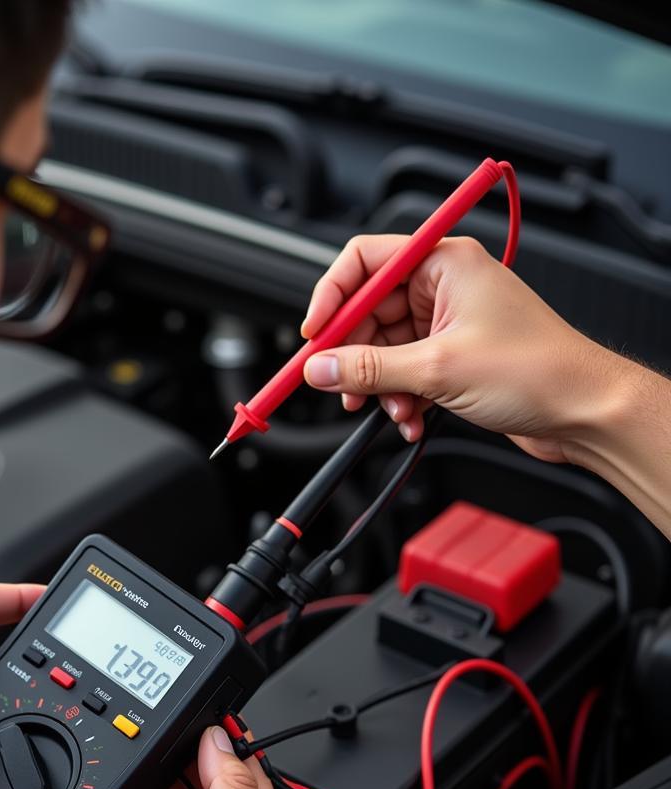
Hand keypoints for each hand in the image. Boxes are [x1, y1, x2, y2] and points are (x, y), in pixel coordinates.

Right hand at [301, 234, 630, 463]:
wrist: (584, 410)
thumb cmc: (540, 370)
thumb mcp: (438, 369)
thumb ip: (367, 369)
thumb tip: (320, 368)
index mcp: (443, 263)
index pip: (363, 262)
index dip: (330, 298)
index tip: (313, 336)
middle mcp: (443, 286)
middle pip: (367, 312)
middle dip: (352, 356)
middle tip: (337, 385)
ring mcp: (446, 322)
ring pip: (382, 349)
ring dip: (378, 385)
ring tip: (390, 409)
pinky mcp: (450, 356)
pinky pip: (402, 371)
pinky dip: (398, 396)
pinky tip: (410, 417)